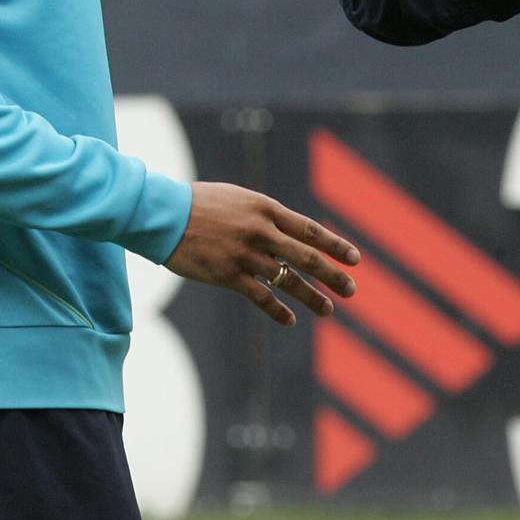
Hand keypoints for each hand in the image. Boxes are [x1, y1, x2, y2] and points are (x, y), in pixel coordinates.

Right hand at [164, 181, 359, 325]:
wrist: (164, 214)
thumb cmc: (199, 203)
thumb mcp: (238, 199)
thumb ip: (263, 215)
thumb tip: (285, 232)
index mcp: (265, 208)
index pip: (309, 229)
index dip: (334, 245)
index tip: (355, 258)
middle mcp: (261, 231)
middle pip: (306, 256)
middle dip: (332, 274)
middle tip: (352, 289)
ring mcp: (246, 255)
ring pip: (288, 279)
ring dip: (311, 297)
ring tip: (329, 310)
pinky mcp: (228, 275)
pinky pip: (261, 297)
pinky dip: (278, 310)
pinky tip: (290, 320)